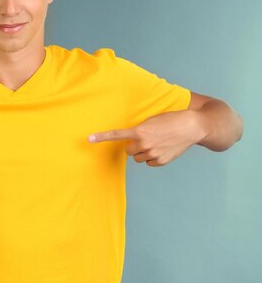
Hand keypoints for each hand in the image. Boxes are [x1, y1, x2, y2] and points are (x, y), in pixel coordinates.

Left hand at [88, 110, 202, 166]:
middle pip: (129, 150)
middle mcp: (144, 144)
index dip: (102, 137)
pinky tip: (163, 149)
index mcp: (140, 131)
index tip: (89, 138)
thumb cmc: (172, 120)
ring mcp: (152, 154)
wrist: (193, 126)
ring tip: (158, 142)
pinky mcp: (160, 161)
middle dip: (134, 146)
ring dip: (143, 152)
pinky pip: (149, 162)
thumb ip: (140, 130)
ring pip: (138, 158)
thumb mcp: (153, 120)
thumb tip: (133, 141)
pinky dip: (153, 158)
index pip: (117, 135)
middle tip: (146, 138)